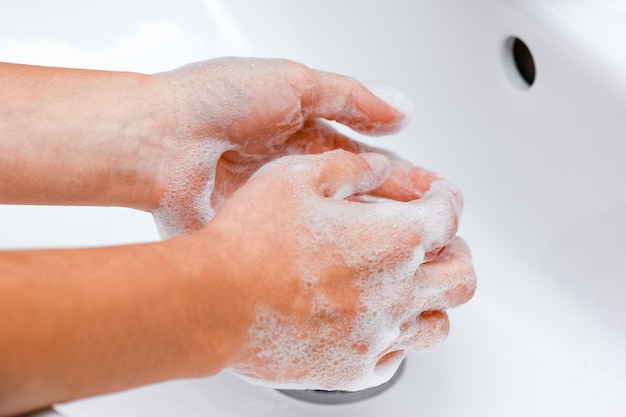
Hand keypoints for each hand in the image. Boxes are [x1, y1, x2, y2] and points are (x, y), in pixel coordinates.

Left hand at [149, 57, 414, 236]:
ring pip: (334, 227)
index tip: (436, 192)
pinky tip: (360, 266)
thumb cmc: (214, 100)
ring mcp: (274, 204)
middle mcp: (292, 171)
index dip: (403, 175)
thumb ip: (350, 97)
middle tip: (437, 228)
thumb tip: (401, 110)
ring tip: (411, 253)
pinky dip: (330, 256)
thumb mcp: (294, 83)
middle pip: (355, 196)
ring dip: (370, 239)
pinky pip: (300, 247)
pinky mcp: (254, 232)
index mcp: (301, 132)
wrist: (158, 139)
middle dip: (397, 212)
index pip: (365, 159)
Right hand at [192, 149, 475, 390]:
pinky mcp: (354, 367)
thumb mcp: (298, 176)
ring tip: (416, 284)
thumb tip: (377, 167)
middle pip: (461, 276)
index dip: (447, 200)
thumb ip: (351, 167)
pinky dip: (398, 336)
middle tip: (442, 243)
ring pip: (439, 322)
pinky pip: (398, 357)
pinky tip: (379, 322)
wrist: (213, 302)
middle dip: (457, 252)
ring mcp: (378, 334)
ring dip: (434, 298)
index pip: (448, 216)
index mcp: (392, 239)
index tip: (441, 199)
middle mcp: (396, 290)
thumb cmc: (249, 241)